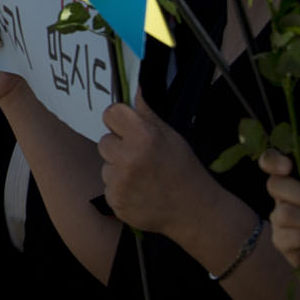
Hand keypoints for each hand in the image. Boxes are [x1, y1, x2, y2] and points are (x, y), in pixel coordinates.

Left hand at [98, 92, 209, 235]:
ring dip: (119, 170)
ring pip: (105, 166)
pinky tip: (140, 192)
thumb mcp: (170, 136)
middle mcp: (127, 158)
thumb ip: (146, 113)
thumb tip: (133, 88)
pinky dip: (120, 190)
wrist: (195, 211)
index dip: (119, 120)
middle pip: (104, 141)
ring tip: (143, 177)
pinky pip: (108, 187)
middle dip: (119, 147)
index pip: (110, 114)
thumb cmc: (184, 169)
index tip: (127, 128)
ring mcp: (119, 182)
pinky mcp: (115, 201)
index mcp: (143, 137)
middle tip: (141, 157)